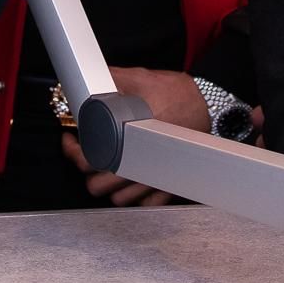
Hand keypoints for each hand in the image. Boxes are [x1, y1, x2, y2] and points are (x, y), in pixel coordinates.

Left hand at [56, 67, 209, 205]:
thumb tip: (88, 77)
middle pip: (97, 186)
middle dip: (88, 169)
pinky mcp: (169, 187)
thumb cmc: (179, 94)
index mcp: (130, 137)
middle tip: (87, 153)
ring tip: (109, 166)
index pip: (89, 159)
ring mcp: (155, 179)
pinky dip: (135, 196)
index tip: (71, 141)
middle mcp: (141, 164)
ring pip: (118, 199)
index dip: (72, 151)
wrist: (212, 106)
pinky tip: (132, 178)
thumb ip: (113, 78)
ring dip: (109, 184)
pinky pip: (144, 205)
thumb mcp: (143, 78)